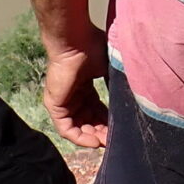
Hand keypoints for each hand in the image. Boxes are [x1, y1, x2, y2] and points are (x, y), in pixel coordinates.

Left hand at [43, 28, 109, 147]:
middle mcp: (73, 95)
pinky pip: (66, 129)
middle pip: (88, 120)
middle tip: (117, 139)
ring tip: (108, 142)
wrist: (75, 41)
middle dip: (103, 131)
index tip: (121, 127)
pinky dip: (80, 137)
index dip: (108, 120)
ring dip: (93, 136)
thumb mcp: (109, 69)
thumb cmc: (93, 48)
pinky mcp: (54, 106)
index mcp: (84, 85)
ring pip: (78, 126)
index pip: (96, 109)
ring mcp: (62, 101)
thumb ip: (116, 85)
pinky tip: (95, 141)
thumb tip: (129, 100)